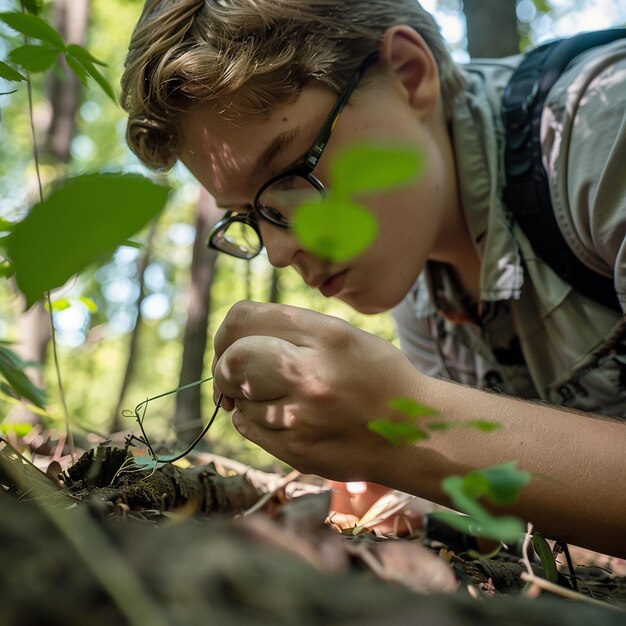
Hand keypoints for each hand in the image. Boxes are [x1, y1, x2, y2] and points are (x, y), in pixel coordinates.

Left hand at [212, 300, 424, 481]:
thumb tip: (233, 341)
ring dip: (244, 396)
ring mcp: (302, 418)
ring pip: (237, 399)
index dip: (228, 331)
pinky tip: (279, 414)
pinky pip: (248, 428)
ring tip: (276, 395)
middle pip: (232, 361)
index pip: (244, 319)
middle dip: (224, 365)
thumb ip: (290, 329)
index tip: (231, 342)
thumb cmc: (377, 377)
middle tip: (233, 372)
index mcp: (326, 336)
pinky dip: (252, 419)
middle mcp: (311, 375)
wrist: (413, 433)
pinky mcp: (297, 451)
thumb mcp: (343, 335)